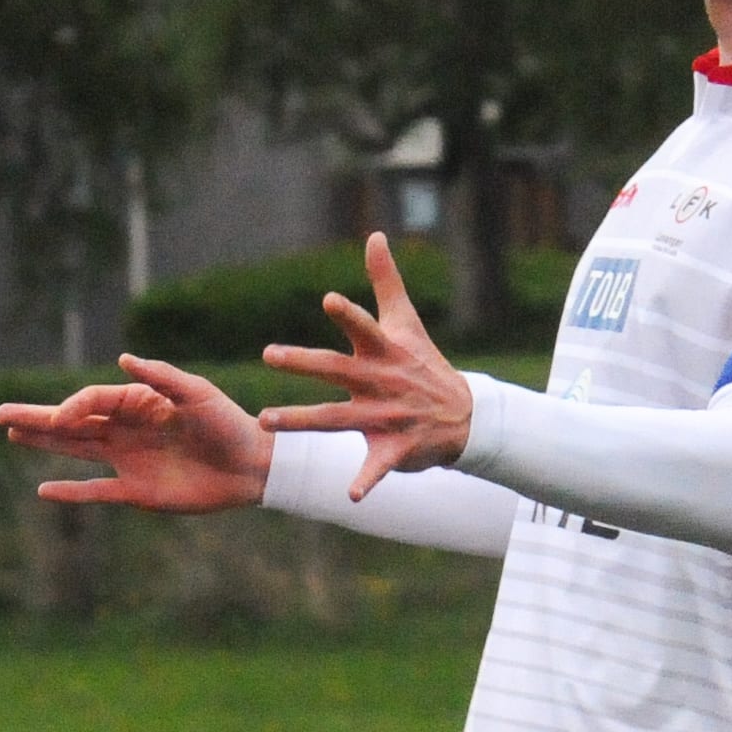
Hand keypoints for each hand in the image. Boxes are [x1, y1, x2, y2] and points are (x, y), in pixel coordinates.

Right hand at [0, 358, 271, 510]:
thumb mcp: (198, 394)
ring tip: (13, 434)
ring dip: (45, 444)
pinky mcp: (136, 491)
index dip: (72, 407)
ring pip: (76, 451)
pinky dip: (71, 492)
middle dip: (37, 418)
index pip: (93, 401)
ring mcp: (128, 460)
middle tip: (1, 414)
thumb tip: (122, 360)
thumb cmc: (229, 424)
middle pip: (72, 423)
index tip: (60, 417)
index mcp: (139, 402)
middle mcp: (127, 429)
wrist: (252, 467)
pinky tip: (44, 490)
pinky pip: (96, 491)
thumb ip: (160, 377)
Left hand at [255, 234, 474, 497]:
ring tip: (266, 421)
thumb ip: (385, 280)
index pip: (363, 328)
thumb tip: (374, 235)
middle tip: (268, 354)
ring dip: (301, 420)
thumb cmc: (424, 363)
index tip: (328, 300)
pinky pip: (376, 467)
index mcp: (383, 351)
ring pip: (336, 418)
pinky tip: (351, 497)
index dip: (347, 314)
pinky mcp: (393, 448)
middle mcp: (381, 381)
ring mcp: (387, 416)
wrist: (465, 416)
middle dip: (303, 363)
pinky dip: (366, 482)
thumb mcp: (407, 321)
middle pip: (337, 370)